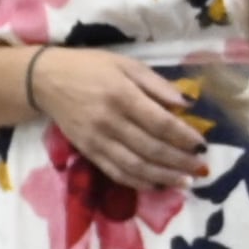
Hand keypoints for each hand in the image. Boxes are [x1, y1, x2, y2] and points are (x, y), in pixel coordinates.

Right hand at [31, 48, 211, 194]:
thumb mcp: (126, 64)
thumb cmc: (90, 67)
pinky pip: (115, 172)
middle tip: (200, 167)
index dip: (183, 136)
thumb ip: (156, 84)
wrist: (46, 80)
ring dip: (163, 176)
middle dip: (179, 160)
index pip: (160, 122)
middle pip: (151, 148)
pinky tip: (156, 184)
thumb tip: (186, 103)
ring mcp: (97, 139)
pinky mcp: (88, 151)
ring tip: (185, 181)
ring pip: (135, 165)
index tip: (202, 145)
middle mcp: (110, 121)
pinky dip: (138, 181)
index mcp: (122, 95)